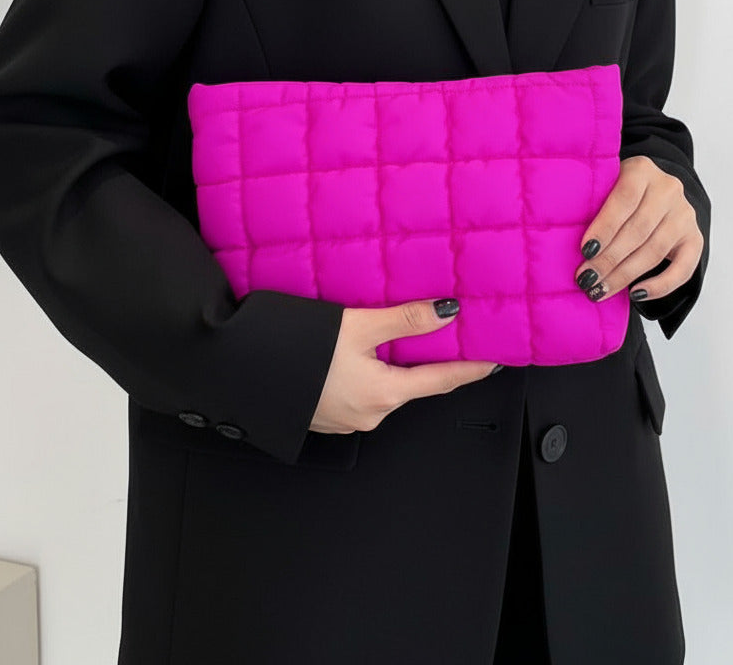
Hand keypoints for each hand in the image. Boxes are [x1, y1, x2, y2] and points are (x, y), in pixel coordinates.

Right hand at [309, 299, 498, 434]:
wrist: (237, 370)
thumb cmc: (293, 350)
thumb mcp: (356, 326)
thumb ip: (404, 319)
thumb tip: (447, 313)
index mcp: (383, 394)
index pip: (442, 380)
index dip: (471, 368)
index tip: (495, 360)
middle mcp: (369, 414)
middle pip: (413, 383)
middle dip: (428, 359)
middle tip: (444, 334)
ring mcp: (346, 420)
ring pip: (385, 387)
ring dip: (393, 364)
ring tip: (396, 334)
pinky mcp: (326, 416)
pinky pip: (360, 392)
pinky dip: (369, 372)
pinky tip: (358, 352)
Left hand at [573, 155, 703, 304]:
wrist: (654, 192)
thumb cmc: (615, 194)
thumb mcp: (604, 185)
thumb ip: (591, 202)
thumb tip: (559, 237)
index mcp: (642, 170)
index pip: (625, 199)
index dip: (605, 226)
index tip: (584, 250)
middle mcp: (668, 189)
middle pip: (638, 229)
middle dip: (609, 258)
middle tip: (585, 278)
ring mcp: (684, 214)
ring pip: (654, 250)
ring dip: (625, 275)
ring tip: (600, 290)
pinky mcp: (695, 238)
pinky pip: (683, 268)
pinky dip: (660, 286)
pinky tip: (635, 294)